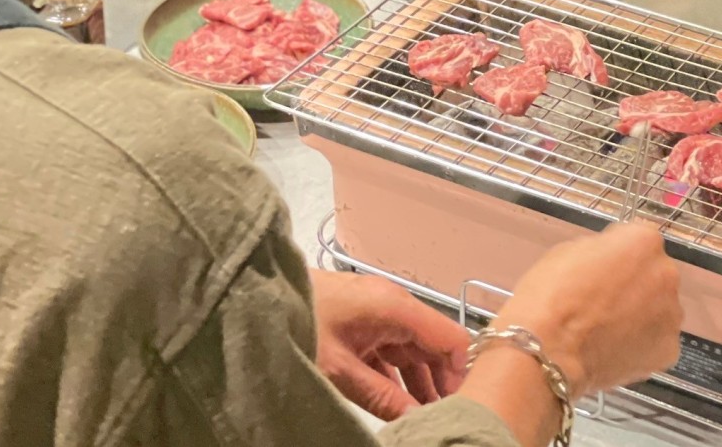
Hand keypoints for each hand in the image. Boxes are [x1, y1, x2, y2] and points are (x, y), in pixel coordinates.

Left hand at [310, 270, 468, 420]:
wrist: (259, 299)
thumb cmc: (302, 326)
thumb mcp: (341, 370)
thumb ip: (383, 398)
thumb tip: (419, 422)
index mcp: (396, 308)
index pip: (450, 337)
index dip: (461, 373)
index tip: (462, 408)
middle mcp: (395, 307)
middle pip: (434, 347)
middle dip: (443, 384)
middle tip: (444, 420)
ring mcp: (379, 314)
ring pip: (413, 353)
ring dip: (421, 386)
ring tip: (426, 421)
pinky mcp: (363, 324)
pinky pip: (392, 353)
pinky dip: (399, 379)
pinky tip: (401, 408)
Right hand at [489, 222, 682, 397]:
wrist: (549, 350)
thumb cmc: (553, 292)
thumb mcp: (572, 250)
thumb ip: (604, 251)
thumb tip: (611, 263)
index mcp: (644, 241)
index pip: (640, 241)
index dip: (619, 255)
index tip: (602, 269)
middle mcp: (666, 274)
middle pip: (654, 274)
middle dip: (636, 284)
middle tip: (605, 302)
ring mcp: (671, 316)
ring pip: (659, 309)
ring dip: (642, 315)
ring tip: (609, 330)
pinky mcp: (668, 351)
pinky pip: (656, 341)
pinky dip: (641, 345)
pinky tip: (615, 350)